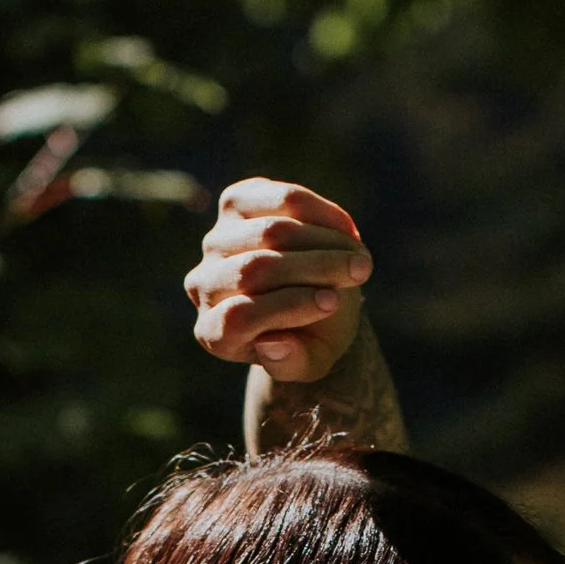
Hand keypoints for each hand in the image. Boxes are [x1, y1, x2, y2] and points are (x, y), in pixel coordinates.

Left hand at [185, 177, 370, 383]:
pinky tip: (346, 230)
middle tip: (360, 271)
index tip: (333, 302)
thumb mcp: (311, 362)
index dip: (287, 307)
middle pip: (255, 270)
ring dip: (324, 241)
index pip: (239, 317)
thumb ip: (292, 364)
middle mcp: (204, 285)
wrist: (316, 300)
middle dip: (315, 267)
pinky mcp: (235, 204)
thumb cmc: (313, 337)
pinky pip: (281, 200)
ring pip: (270, 232)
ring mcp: (216, 241)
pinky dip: (320, 212)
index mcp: (214, 333)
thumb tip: (272, 346)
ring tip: (358, 256)